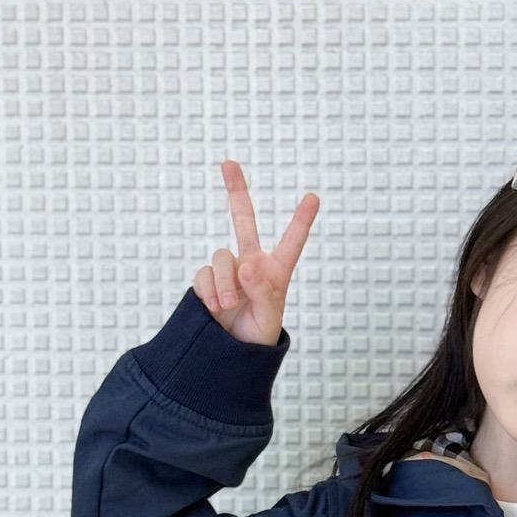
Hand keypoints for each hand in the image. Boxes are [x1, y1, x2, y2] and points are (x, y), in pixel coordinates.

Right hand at [192, 161, 319, 346]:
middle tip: (228, 162)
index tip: (314, 197)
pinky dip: (208, 289)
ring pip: (220, 257)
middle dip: (236, 190)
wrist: (231, 354)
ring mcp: (227, 270)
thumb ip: (262, 291)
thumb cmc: (258, 336)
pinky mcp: (206, 281)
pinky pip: (202, 275)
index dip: (302, 220)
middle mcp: (250, 263)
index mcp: (276, 271)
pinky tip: (215, 306)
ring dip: (222, 282)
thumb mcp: (270, 317)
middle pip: (243, 219)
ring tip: (227, 305)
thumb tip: (245, 265)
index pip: (291, 242)